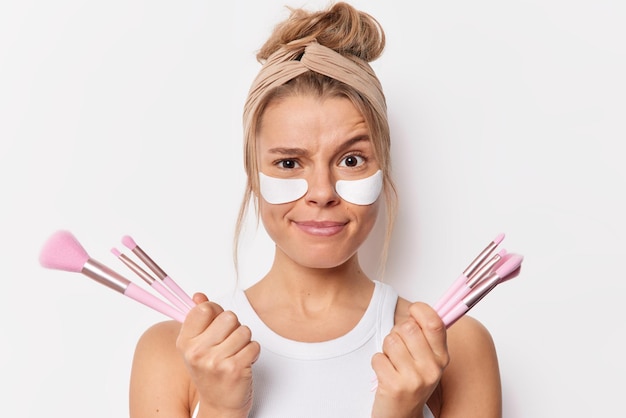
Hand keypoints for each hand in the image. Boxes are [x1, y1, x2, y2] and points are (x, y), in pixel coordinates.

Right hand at [176, 293, 259, 417]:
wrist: (219, 405)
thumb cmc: (211, 372)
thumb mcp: (198, 345)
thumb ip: (200, 317)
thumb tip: (199, 295)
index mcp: (185, 342)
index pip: (205, 308)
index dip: (216, 311)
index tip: (217, 323)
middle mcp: (197, 352)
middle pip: (229, 316)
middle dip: (234, 327)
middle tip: (228, 343)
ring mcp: (215, 362)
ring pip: (244, 331)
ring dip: (244, 341)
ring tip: (235, 354)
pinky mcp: (234, 369)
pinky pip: (254, 345)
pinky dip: (252, 353)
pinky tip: (242, 363)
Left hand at [371, 302, 448, 417]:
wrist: (402, 415)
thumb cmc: (411, 379)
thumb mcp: (426, 358)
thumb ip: (424, 334)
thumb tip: (417, 308)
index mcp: (442, 357)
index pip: (434, 322)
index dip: (420, 310)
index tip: (413, 312)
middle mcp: (432, 368)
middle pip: (407, 328)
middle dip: (397, 333)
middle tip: (399, 349)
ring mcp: (414, 379)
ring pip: (390, 341)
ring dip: (386, 349)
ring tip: (393, 363)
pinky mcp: (395, 386)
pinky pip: (377, 357)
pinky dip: (377, 363)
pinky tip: (385, 374)